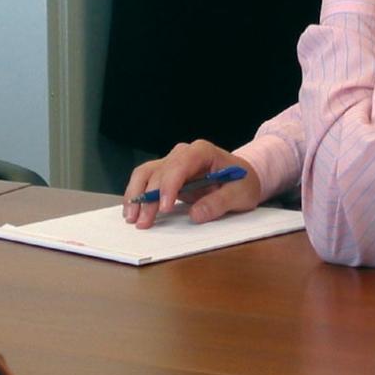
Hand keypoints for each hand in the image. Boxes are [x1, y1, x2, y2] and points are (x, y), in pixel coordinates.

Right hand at [122, 141, 262, 229]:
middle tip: (144, 222)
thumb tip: (196, 215)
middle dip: (149, 197)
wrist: (242, 177)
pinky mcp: (167, 175)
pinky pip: (147, 180)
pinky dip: (137, 195)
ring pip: (146, 173)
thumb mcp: (240, 194)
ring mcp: (173, 162)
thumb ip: (219, 203)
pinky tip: (133, 211)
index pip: (180, 165)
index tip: (164, 208)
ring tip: (132, 218)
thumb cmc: (243, 182)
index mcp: (202, 152)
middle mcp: (183, 153)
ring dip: (136, 194)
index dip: (169, 186)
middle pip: (159, 171)